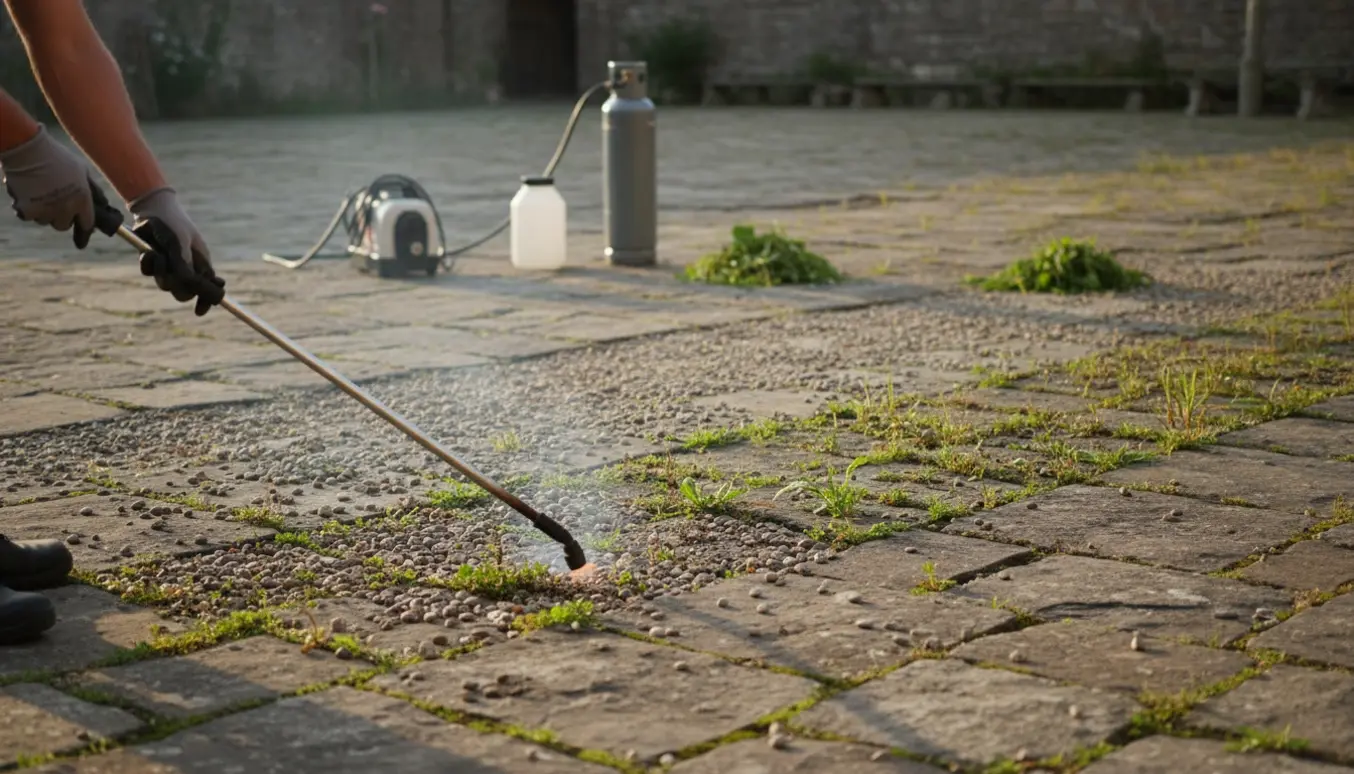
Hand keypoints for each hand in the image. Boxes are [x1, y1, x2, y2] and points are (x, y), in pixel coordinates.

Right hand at [0, 124, 107, 248]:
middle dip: (60, 216)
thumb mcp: (82, 170)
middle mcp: (66, 208)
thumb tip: (104, 204)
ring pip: (44, 220)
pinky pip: (27, 215)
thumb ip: (93, 190)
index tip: (81, 242)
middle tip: (54, 201)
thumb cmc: (56, 157)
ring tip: (39, 190)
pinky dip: (26, 207)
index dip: (84, 231)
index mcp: (82, 199)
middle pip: (63, 225)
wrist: (28, 149)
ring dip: (42, 211)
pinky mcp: (27, 210)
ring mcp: (46, 210)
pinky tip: (26, 192)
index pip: (87, 224)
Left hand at [128, 187, 224, 315]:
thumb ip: (186, 265)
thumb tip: (188, 284)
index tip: (199, 311)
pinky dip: (149, 264)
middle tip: (174, 273)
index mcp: (200, 264)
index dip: (206, 301)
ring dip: (161, 272)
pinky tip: (149, 252)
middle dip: (178, 286)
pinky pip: (149, 273)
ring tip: (159, 254)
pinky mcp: (153, 262)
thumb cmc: (174, 223)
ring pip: (165, 285)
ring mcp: (169, 266)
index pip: (207, 289)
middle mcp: (186, 268)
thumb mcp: (183, 243)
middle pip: (185, 293)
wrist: (153, 208)